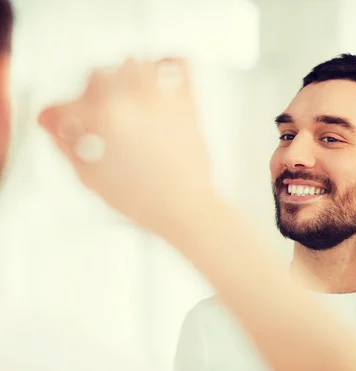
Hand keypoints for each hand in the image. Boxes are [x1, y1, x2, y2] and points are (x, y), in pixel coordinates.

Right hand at [37, 58, 212, 233]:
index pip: (68, 103)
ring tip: (129, 105)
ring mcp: (162, 96)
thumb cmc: (142, 199)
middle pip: (98, 75)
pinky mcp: (187, 101)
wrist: (185, 207)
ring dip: (125, 79)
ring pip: (133, 64)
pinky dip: (166, 68)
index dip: (60, 118)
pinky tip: (158, 86)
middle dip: (93, 96)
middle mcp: (131, 98)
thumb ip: (67, 144)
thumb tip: (55, 122)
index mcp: (103, 117)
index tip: (64, 125)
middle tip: (100, 120)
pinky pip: (177, 65)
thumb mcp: (91, 176)